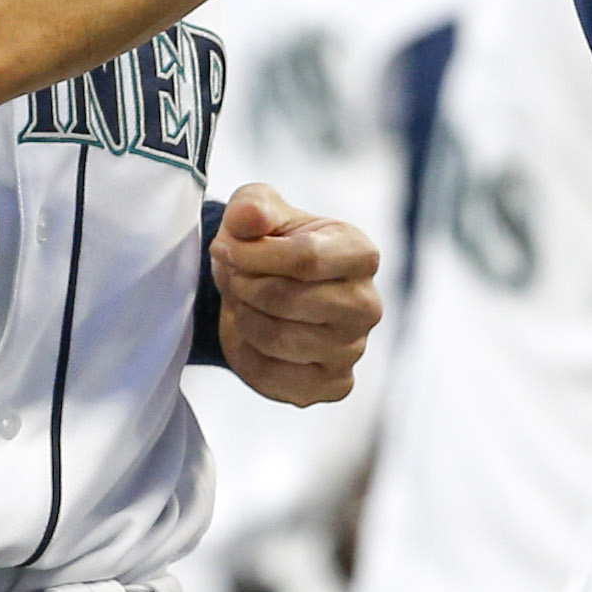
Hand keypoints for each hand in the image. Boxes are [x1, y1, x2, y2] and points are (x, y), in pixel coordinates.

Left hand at [209, 185, 381, 405]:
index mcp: (360, 254)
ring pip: (275, 337)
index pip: (306, 258)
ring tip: (245, 302)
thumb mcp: (257, 209)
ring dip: (244, 317)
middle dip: (245, 286)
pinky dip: (246, 354)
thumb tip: (249, 216)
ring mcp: (353, 349)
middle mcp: (367, 305)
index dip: (253, 254)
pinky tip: (251, 335)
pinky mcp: (333, 385)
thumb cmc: (270, 243)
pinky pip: (272, 375)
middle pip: (287, 299)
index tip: (224, 248)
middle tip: (235, 278)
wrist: (268, 289)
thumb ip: (251, 206)